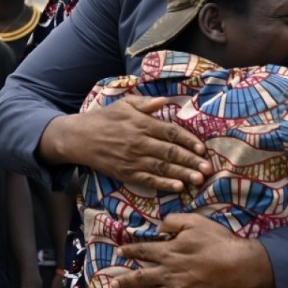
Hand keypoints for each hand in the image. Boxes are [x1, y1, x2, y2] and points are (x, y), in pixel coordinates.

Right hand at [43, 97, 209, 192]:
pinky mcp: (126, 173)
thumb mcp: (124, 104)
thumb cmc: (104, 119)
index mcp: (141, 123)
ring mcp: (132, 159)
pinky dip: (164, 184)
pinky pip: (148, 180)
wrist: (79, 138)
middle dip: (191, 160)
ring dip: (183, 174)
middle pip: (170, 152)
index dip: (189, 140)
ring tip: (199, 179)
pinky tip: (178, 187)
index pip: (171, 132)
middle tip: (208, 168)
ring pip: (162, 167)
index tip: (202, 148)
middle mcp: (139, 141)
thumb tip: (166, 101)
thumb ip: (146, 103)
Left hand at [114, 213, 266, 287]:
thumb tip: (158, 228)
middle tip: (113, 285)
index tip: (118, 253)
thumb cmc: (217, 241)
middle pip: (140, 277)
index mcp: (167, 252)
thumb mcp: (194, 222)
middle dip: (125, 281)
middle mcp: (167, 273)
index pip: (142, 251)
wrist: (237, 266)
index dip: (129, 251)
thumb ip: (173, 222)